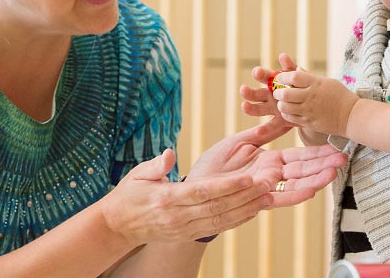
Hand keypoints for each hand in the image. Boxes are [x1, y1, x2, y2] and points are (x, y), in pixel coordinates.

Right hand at [102, 149, 272, 244]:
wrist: (120, 225)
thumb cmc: (130, 194)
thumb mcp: (137, 175)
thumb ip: (155, 165)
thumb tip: (169, 154)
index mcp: (167, 199)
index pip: (202, 192)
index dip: (226, 186)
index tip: (247, 178)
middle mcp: (179, 217)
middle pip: (218, 207)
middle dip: (245, 197)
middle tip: (269, 184)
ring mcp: (185, 229)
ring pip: (222, 219)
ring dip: (247, 209)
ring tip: (269, 197)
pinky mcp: (189, 235)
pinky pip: (218, 228)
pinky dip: (237, 220)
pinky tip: (253, 210)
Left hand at [189, 121, 346, 207]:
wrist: (194, 187)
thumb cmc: (213, 165)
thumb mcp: (239, 142)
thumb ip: (263, 133)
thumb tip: (282, 119)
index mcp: (269, 161)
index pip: (299, 156)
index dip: (317, 153)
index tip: (335, 148)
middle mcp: (271, 175)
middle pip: (303, 170)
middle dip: (323, 165)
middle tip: (344, 158)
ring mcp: (265, 188)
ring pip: (295, 184)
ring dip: (315, 179)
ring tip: (334, 172)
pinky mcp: (256, 199)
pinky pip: (278, 197)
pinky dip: (295, 195)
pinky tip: (311, 191)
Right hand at [239, 53, 299, 129]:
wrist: (312, 104)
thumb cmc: (303, 86)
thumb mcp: (299, 76)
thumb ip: (291, 68)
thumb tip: (283, 56)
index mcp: (274, 83)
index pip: (264, 77)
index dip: (260, 74)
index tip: (256, 71)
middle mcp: (269, 96)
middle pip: (256, 93)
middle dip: (249, 92)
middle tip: (243, 89)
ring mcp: (272, 109)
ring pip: (258, 109)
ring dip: (250, 108)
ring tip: (244, 107)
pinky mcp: (278, 121)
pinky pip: (270, 126)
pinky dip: (263, 130)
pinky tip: (258, 133)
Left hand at [272, 69, 358, 136]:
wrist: (351, 115)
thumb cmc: (340, 96)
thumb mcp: (327, 82)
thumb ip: (309, 77)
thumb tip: (296, 69)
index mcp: (316, 83)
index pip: (294, 77)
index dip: (283, 76)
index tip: (279, 78)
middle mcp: (311, 96)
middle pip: (286, 93)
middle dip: (277, 93)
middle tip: (277, 93)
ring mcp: (310, 110)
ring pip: (285, 107)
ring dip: (281, 105)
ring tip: (283, 103)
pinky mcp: (309, 122)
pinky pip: (291, 118)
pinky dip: (287, 114)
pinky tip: (289, 111)